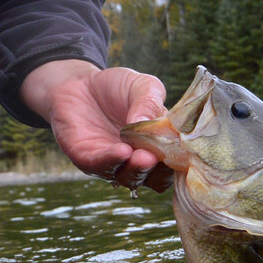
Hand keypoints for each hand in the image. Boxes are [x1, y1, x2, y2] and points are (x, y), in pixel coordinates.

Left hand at [19, 60, 173, 192]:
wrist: (78, 83)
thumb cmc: (115, 88)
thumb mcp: (141, 86)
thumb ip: (150, 101)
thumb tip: (148, 122)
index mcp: (157, 147)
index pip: (175, 165)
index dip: (181, 162)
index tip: (185, 153)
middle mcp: (136, 161)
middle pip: (154, 179)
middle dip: (158, 170)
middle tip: (161, 156)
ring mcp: (113, 163)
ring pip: (128, 178)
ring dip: (138, 169)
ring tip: (143, 156)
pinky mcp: (86, 159)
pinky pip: (101, 166)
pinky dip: (112, 160)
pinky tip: (122, 151)